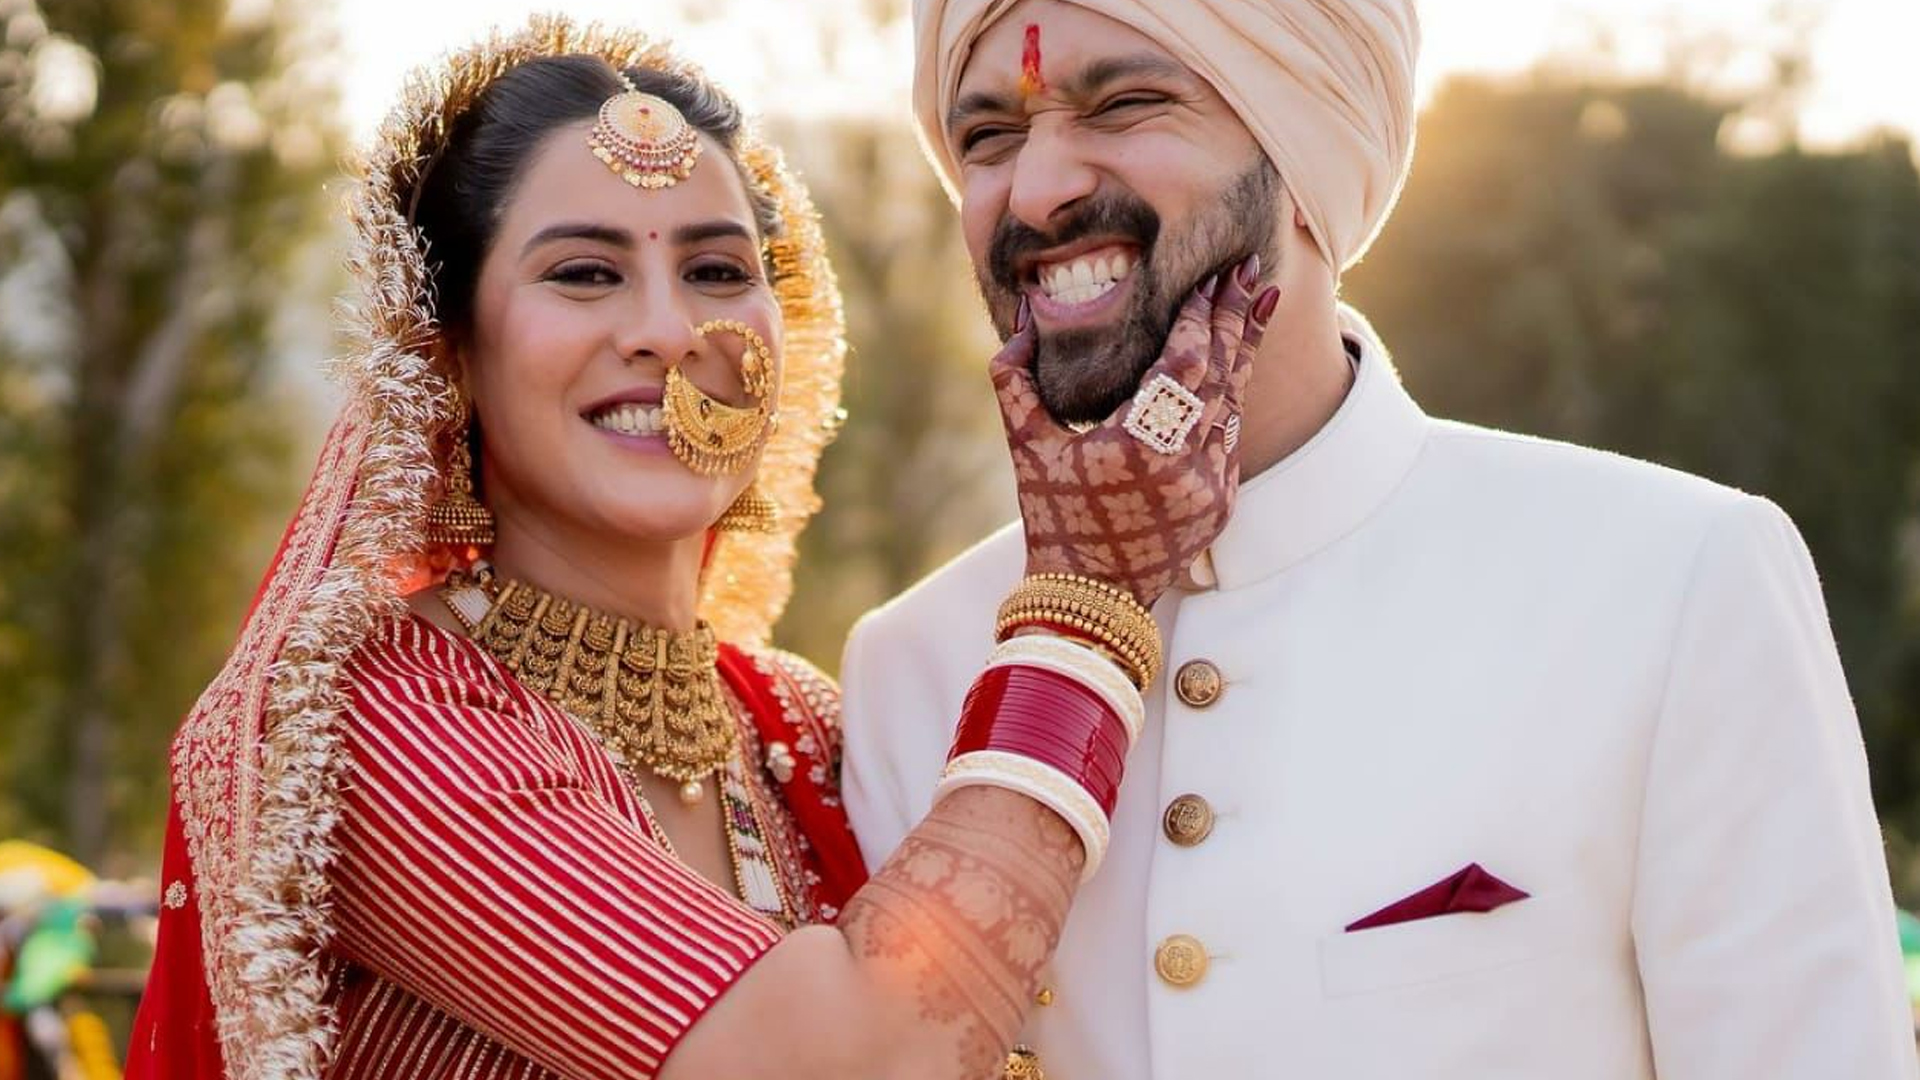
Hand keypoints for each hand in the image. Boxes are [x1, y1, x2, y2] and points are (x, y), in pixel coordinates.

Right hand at [992, 257, 1276, 608]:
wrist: (1090, 598)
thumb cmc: (1053, 518)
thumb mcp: (1026, 447)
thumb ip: (1016, 380)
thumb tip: (1022, 317)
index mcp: (1138, 446)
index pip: (1185, 365)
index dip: (1201, 318)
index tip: (1212, 278)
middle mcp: (1185, 465)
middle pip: (1223, 375)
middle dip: (1237, 319)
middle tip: (1249, 271)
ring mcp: (1210, 487)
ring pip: (1235, 404)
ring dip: (1242, 353)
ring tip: (1257, 303)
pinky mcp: (1221, 503)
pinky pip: (1231, 438)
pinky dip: (1230, 398)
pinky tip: (1234, 366)